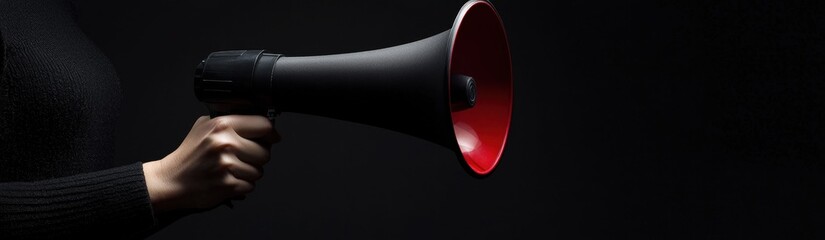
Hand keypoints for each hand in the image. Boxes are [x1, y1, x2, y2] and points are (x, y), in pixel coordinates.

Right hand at [143, 115, 277, 212]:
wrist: (170, 180)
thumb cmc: (189, 155)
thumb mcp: (204, 126)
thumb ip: (229, 121)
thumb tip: (259, 123)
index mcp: (222, 125)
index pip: (263, 124)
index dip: (271, 133)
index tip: (273, 138)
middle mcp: (225, 143)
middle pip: (265, 152)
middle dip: (258, 157)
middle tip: (244, 158)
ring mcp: (226, 165)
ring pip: (259, 171)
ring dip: (249, 173)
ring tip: (232, 170)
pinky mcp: (227, 185)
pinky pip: (250, 186)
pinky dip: (242, 186)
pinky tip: (228, 180)